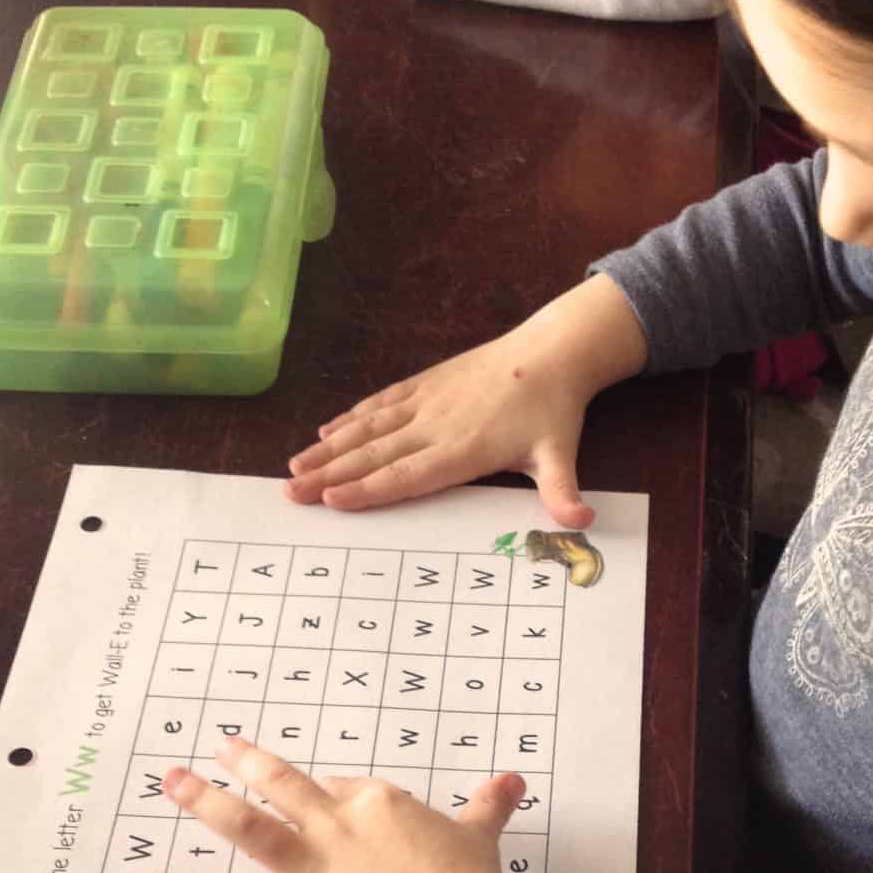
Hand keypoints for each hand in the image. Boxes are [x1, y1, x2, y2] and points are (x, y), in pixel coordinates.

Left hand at [144, 742, 523, 872]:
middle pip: (285, 786)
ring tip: (173, 782)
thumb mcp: (479, 836)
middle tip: (219, 748)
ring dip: (207, 802)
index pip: (344, 790)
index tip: (323, 798)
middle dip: (249, 765)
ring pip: (250, 827)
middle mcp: (338, 826)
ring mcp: (313, 868)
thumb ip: (488, 805)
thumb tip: (513, 780)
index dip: (332, 797)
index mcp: (379, 804)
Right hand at [284, 274, 647, 527]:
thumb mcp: (560, 455)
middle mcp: (435, 425)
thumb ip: (562, 492)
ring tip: (293, 465)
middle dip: (329, 474)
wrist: (551, 351)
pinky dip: (350, 417)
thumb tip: (582, 520)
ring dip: (328, 447)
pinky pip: (380, 404)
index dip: (368, 489)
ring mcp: (425, 402)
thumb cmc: (553, 410)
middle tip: (290, 493)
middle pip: (375, 455)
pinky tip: (325, 429)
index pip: (407, 476)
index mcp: (463, 449)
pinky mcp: (424, 384)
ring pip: (368, 429)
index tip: (331, 499)